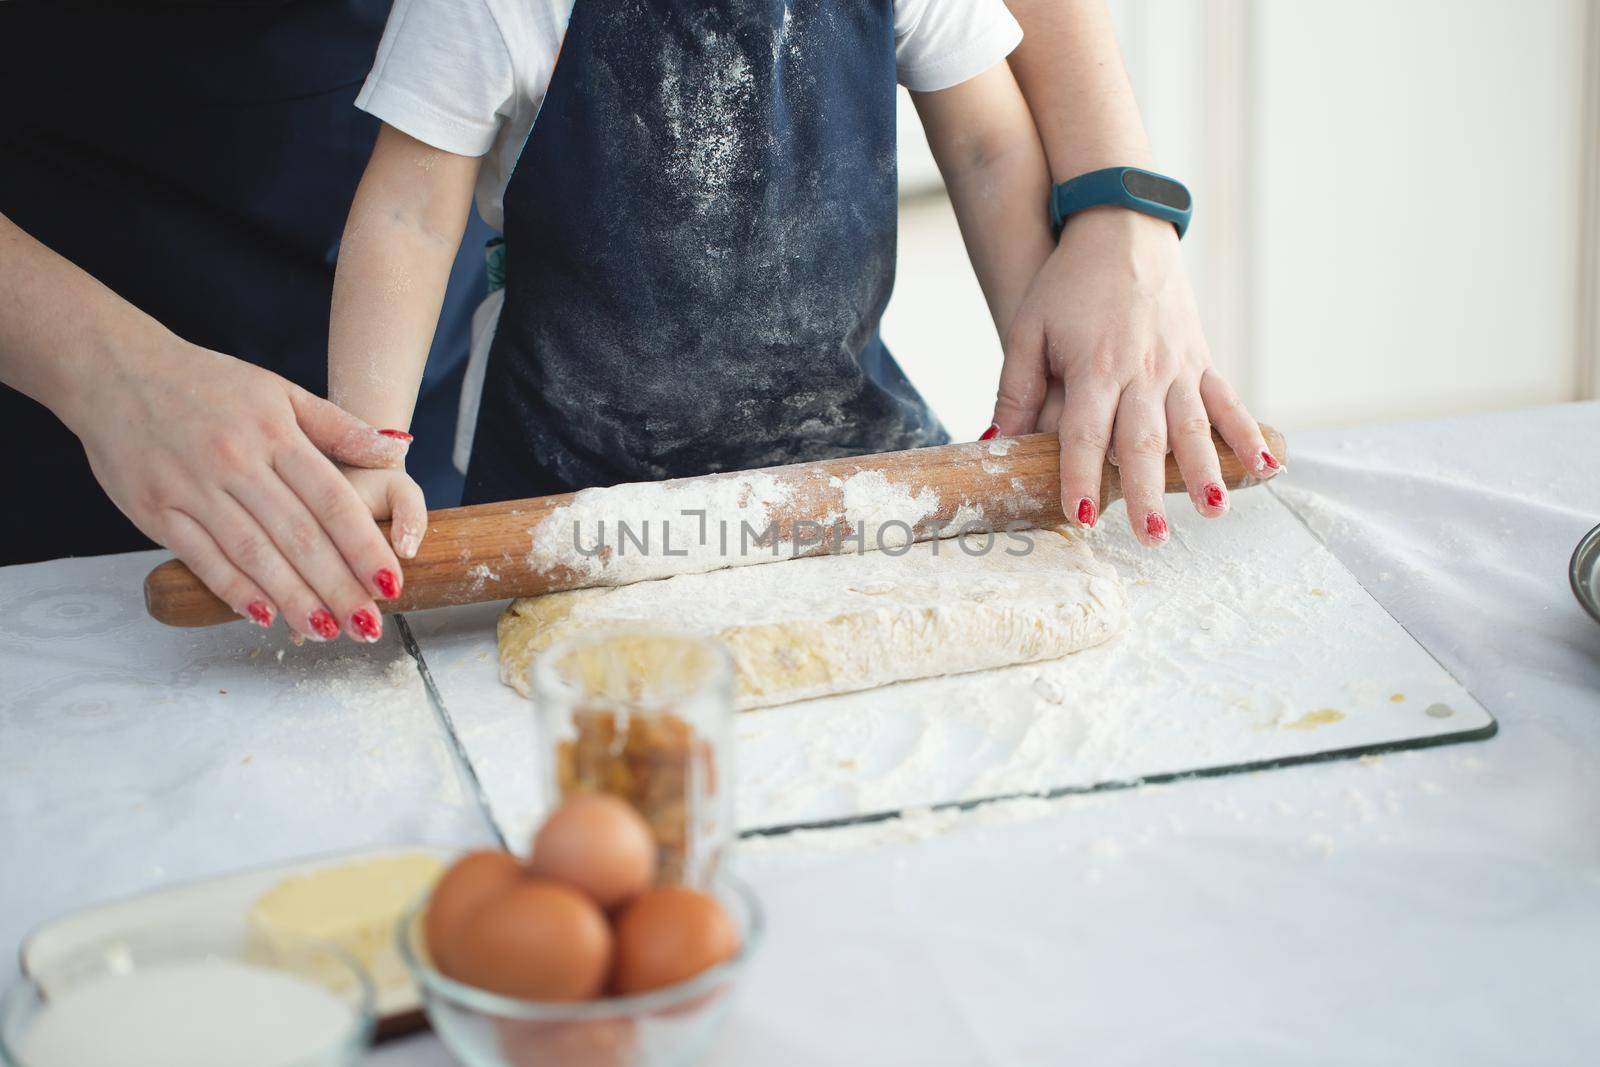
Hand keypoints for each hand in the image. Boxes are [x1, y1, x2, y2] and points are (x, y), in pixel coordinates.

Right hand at [68, 334, 414, 640]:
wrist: (117, 370)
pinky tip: (266, 616)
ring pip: (254, 554)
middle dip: (338, 586)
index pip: (331, 499)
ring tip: (327, 631)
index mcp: (274, 433)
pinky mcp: (155, 509)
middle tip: (368, 625)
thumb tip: (399, 447)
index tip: (390, 582)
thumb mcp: (279, 391)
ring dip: (294, 598)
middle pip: (298, 536)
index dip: (363, 545)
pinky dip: (235, 590)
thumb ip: (339, 427)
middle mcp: (237, 462)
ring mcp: (193, 488)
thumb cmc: (208, 384)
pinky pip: (202, 558)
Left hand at [989, 207, 1281, 545]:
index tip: (1078, 517)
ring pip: (1193, 428)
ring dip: (1205, 472)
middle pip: (1143, 442)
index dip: (1080, 478)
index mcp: (1095, 365)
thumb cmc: (1067, 282)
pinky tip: (1264, 466)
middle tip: (1152, 537)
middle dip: (1147, 492)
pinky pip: (1226, 400)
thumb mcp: (1028, 330)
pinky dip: (1246, 433)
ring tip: (1213, 512)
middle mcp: (1141, 369)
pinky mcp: (1200, 356)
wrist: (1119, 226)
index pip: (1085, 435)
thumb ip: (1017, 390)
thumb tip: (994, 443)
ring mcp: (1177, 363)